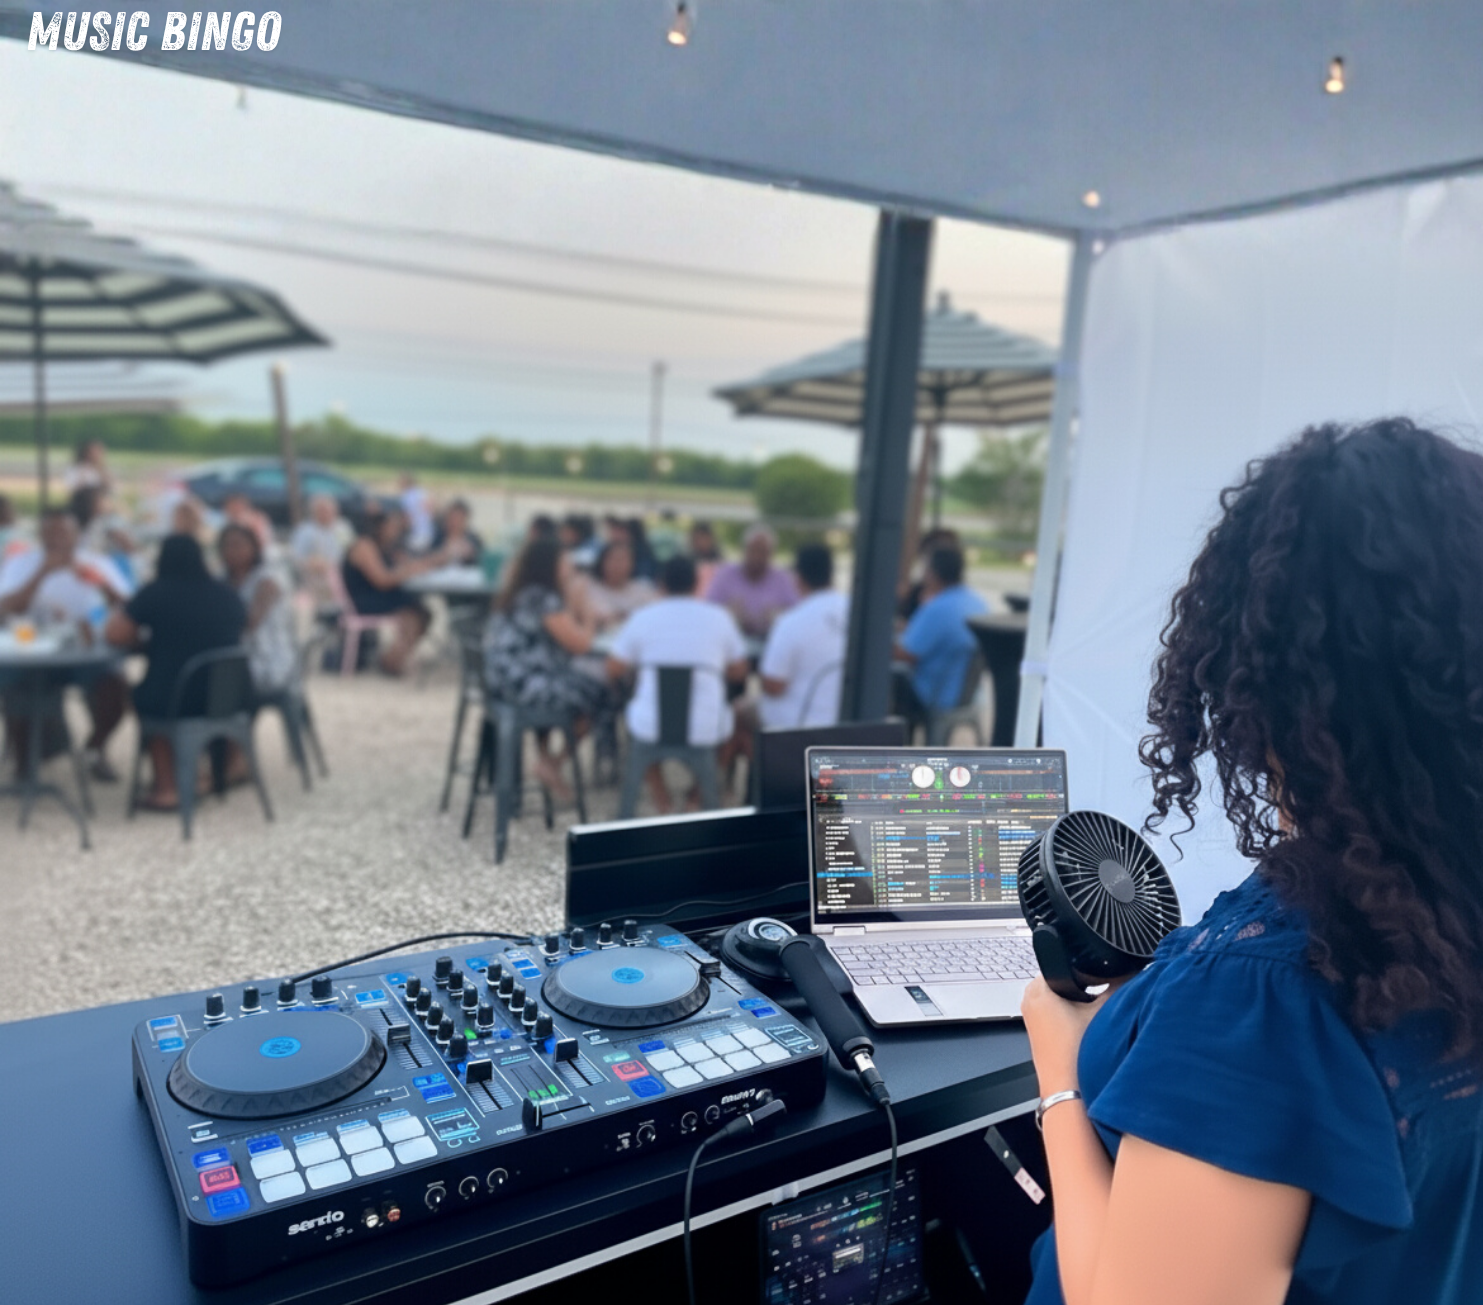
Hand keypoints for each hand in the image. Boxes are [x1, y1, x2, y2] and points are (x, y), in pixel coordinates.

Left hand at [1020, 974, 1122, 1097]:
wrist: (1069, 1092)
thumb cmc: (1076, 1056)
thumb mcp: (1103, 1012)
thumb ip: (1118, 986)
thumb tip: (1130, 971)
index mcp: (1037, 989)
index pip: (1063, 963)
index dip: (1088, 967)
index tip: (1106, 973)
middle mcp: (1030, 1001)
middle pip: (1064, 980)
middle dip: (1086, 985)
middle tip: (1105, 995)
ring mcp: (1034, 1018)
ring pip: (1064, 997)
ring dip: (1082, 1001)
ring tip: (1098, 1013)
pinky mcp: (1042, 1032)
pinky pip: (1060, 1013)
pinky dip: (1075, 1014)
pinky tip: (1090, 1025)